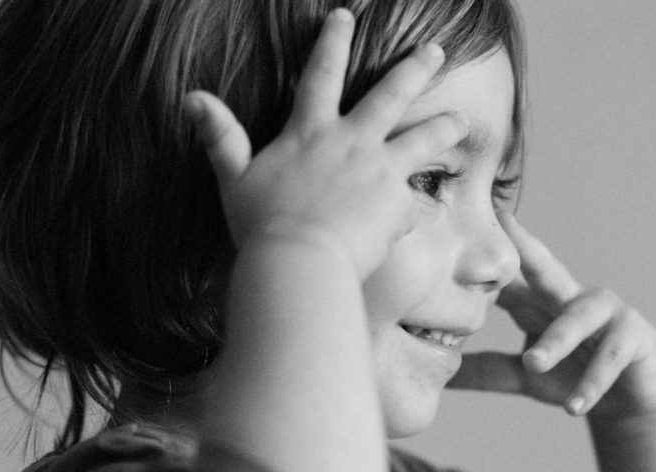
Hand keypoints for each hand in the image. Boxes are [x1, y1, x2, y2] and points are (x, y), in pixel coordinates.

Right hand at [183, 8, 468, 277]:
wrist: (299, 263)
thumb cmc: (262, 226)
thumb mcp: (234, 179)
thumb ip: (221, 138)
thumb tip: (192, 97)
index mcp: (311, 132)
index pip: (321, 75)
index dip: (332, 42)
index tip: (345, 16)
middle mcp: (352, 142)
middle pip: (390, 95)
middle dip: (414, 68)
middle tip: (436, 50)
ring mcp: (380, 170)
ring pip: (422, 139)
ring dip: (444, 126)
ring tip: (463, 120)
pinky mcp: (398, 203)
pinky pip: (412, 206)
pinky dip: (414, 211)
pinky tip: (423, 215)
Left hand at [449, 214, 655, 419]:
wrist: (631, 401)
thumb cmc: (572, 375)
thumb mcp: (524, 376)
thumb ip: (485, 371)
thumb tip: (437, 375)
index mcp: (539, 300)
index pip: (508, 275)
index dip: (487, 256)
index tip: (458, 228)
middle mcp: (570, 297)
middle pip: (545, 269)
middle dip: (526, 248)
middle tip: (506, 232)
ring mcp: (606, 313)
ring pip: (578, 317)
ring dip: (557, 339)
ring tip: (534, 363)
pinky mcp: (635, 337)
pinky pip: (612, 357)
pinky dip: (593, 382)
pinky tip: (574, 406)